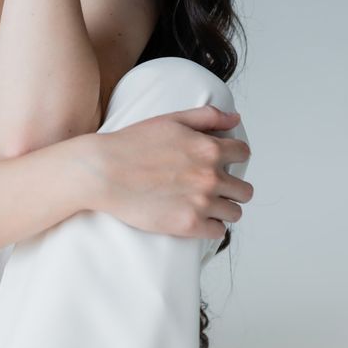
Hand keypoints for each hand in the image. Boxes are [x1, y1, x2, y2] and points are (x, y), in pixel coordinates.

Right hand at [78, 105, 253, 238]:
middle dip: (231, 186)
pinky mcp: (189, 225)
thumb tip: (236, 118)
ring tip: (202, 202)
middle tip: (209, 184)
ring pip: (235, 212)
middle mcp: (210, 176)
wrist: (103, 171)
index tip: (221, 161)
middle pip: (244, 189)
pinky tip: (194, 215)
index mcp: (208, 148)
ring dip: (222, 207)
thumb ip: (207, 116)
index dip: (233, 156)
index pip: (243, 154)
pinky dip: (210, 225)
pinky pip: (218, 231)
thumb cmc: (132, 143)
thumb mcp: (170, 119)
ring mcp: (201, 203)